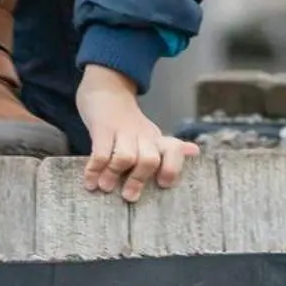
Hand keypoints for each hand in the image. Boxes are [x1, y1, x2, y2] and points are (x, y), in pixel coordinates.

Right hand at [77, 65, 199, 201]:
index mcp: (154, 138)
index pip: (173, 150)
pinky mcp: (102, 128)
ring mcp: (122, 131)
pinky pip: (100, 152)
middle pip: (150, 159)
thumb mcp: (149, 134)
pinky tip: (90, 182)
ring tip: (105, 187)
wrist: (106, 89)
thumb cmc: (128, 121)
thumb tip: (195, 151)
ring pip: (127, 156)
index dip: (172, 168)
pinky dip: (95, 170)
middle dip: (139, 179)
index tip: (163, 184)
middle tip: (129, 197)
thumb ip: (168, 148)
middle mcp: (142, 135)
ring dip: (115, 174)